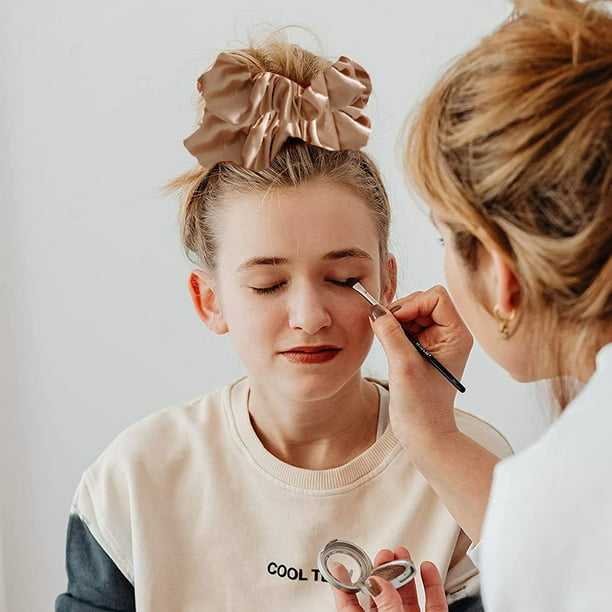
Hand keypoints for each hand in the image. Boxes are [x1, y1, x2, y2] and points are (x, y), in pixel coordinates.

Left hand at [331, 547, 446, 611]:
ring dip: (405, 573)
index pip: (349, 605)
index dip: (343, 583)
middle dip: (382, 570)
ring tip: (403, 555)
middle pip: (380, 595)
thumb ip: (386, 606)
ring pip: (407, 597)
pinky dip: (432, 585)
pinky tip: (428, 569)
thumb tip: (378, 582)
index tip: (338, 563)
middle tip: (384, 554)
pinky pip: (433, 605)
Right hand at [371, 285, 472, 450]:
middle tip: (385, 330)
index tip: (394, 320)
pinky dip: (392, 331)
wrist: (423, 434)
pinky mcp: (419, 349)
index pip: (436, 297)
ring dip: (394, 322)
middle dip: (401, 311)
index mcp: (456, 335)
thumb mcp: (404, 365)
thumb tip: (375, 310)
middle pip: (422, 301)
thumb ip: (390, 333)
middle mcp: (448, 334)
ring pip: (410, 313)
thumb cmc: (422, 406)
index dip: (413, 303)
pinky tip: (387, 347)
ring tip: (387, 343)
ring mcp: (433, 341)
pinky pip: (403, 327)